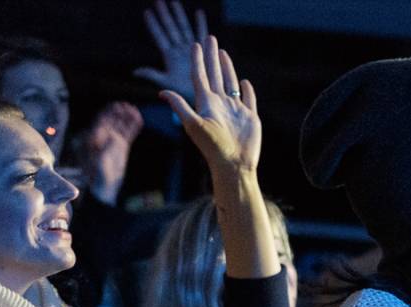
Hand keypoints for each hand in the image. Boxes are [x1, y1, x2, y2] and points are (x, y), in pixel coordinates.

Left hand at [81, 102, 143, 205]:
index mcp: (92, 140)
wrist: (105, 191)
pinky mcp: (120, 147)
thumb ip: (105, 152)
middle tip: (128, 107)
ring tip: (135, 111)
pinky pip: (127, 134)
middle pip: (110, 121)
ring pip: (120, 125)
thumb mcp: (101, 167)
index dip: (109, 113)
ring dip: (127, 118)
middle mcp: (101, 138)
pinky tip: (139, 119)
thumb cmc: (99, 181)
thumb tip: (112, 136)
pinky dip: (133, 126)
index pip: (100, 122)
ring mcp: (111, 142)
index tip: (118, 107)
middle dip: (118, 113)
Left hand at [134, 0, 210, 98]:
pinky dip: (201, 24)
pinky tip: (198, 13)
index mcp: (170, 57)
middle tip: (158, 1)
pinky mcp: (204, 51)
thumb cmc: (183, 94)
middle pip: (170, 28)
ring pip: (184, 28)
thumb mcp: (167, 83)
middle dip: (165, 14)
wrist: (202, 99)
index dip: (153, 25)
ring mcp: (191, 49)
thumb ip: (152, 75)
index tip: (147, 12)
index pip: (160, 37)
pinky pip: (202, 35)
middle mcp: (179, 50)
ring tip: (174, 2)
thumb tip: (135, 71)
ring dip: (179, 15)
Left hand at [158, 39, 260, 177]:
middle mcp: (220, 105)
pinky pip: (248, 99)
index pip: (199, 77)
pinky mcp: (249, 117)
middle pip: (214, 74)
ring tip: (222, 53)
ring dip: (226, 68)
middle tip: (209, 38)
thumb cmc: (213, 146)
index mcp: (206, 104)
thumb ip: (180, 106)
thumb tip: (161, 91)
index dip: (197, 60)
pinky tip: (244, 81)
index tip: (195, 44)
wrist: (234, 164)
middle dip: (211, 57)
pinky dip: (246, 89)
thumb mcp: (193, 124)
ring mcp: (235, 110)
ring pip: (230, 83)